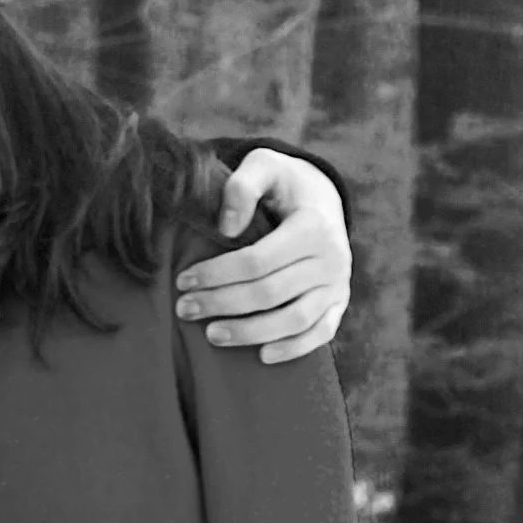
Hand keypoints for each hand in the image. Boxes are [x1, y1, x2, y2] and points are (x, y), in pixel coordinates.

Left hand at [176, 149, 351, 362]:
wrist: (323, 196)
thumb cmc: (282, 183)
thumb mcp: (263, 165)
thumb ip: (242, 186)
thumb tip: (226, 229)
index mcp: (313, 226)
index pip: (257, 261)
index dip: (217, 275)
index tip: (183, 280)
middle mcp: (332, 258)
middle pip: (270, 293)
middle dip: (222, 304)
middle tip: (185, 309)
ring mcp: (338, 283)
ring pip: (294, 319)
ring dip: (250, 332)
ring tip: (211, 335)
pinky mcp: (340, 301)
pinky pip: (322, 332)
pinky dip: (295, 349)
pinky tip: (262, 356)